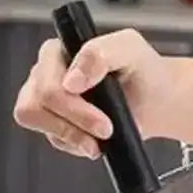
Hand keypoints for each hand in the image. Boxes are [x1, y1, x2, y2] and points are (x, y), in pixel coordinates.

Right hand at [12, 28, 173, 158]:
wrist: (156, 100)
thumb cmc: (143, 70)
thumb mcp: (130, 49)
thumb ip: (100, 53)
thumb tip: (71, 80)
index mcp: (58, 51)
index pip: (45, 81)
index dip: (71, 104)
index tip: (102, 117)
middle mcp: (46, 73)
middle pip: (35, 105)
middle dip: (75, 122)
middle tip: (106, 128)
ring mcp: (46, 101)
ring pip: (38, 123)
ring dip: (72, 135)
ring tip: (101, 137)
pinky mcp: (53, 124)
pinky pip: (54, 139)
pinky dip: (77, 143)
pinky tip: (97, 138)